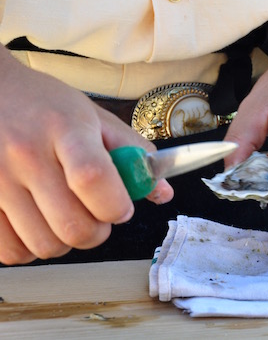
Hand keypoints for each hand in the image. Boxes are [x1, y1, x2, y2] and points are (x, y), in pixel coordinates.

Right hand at [0, 51, 172, 264]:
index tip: (121, 207)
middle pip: (72, 225)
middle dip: (97, 231)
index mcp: (64, 129)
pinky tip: (38, 225)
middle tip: (96, 216)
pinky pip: (10, 251)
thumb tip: (162, 192)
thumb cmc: (46, 106)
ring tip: (66, 217)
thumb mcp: (95, 118)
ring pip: (44, 245)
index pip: (93, 179)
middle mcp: (26, 154)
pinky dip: (31, 248)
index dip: (115, 205)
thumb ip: (134, 154)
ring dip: (66, 241)